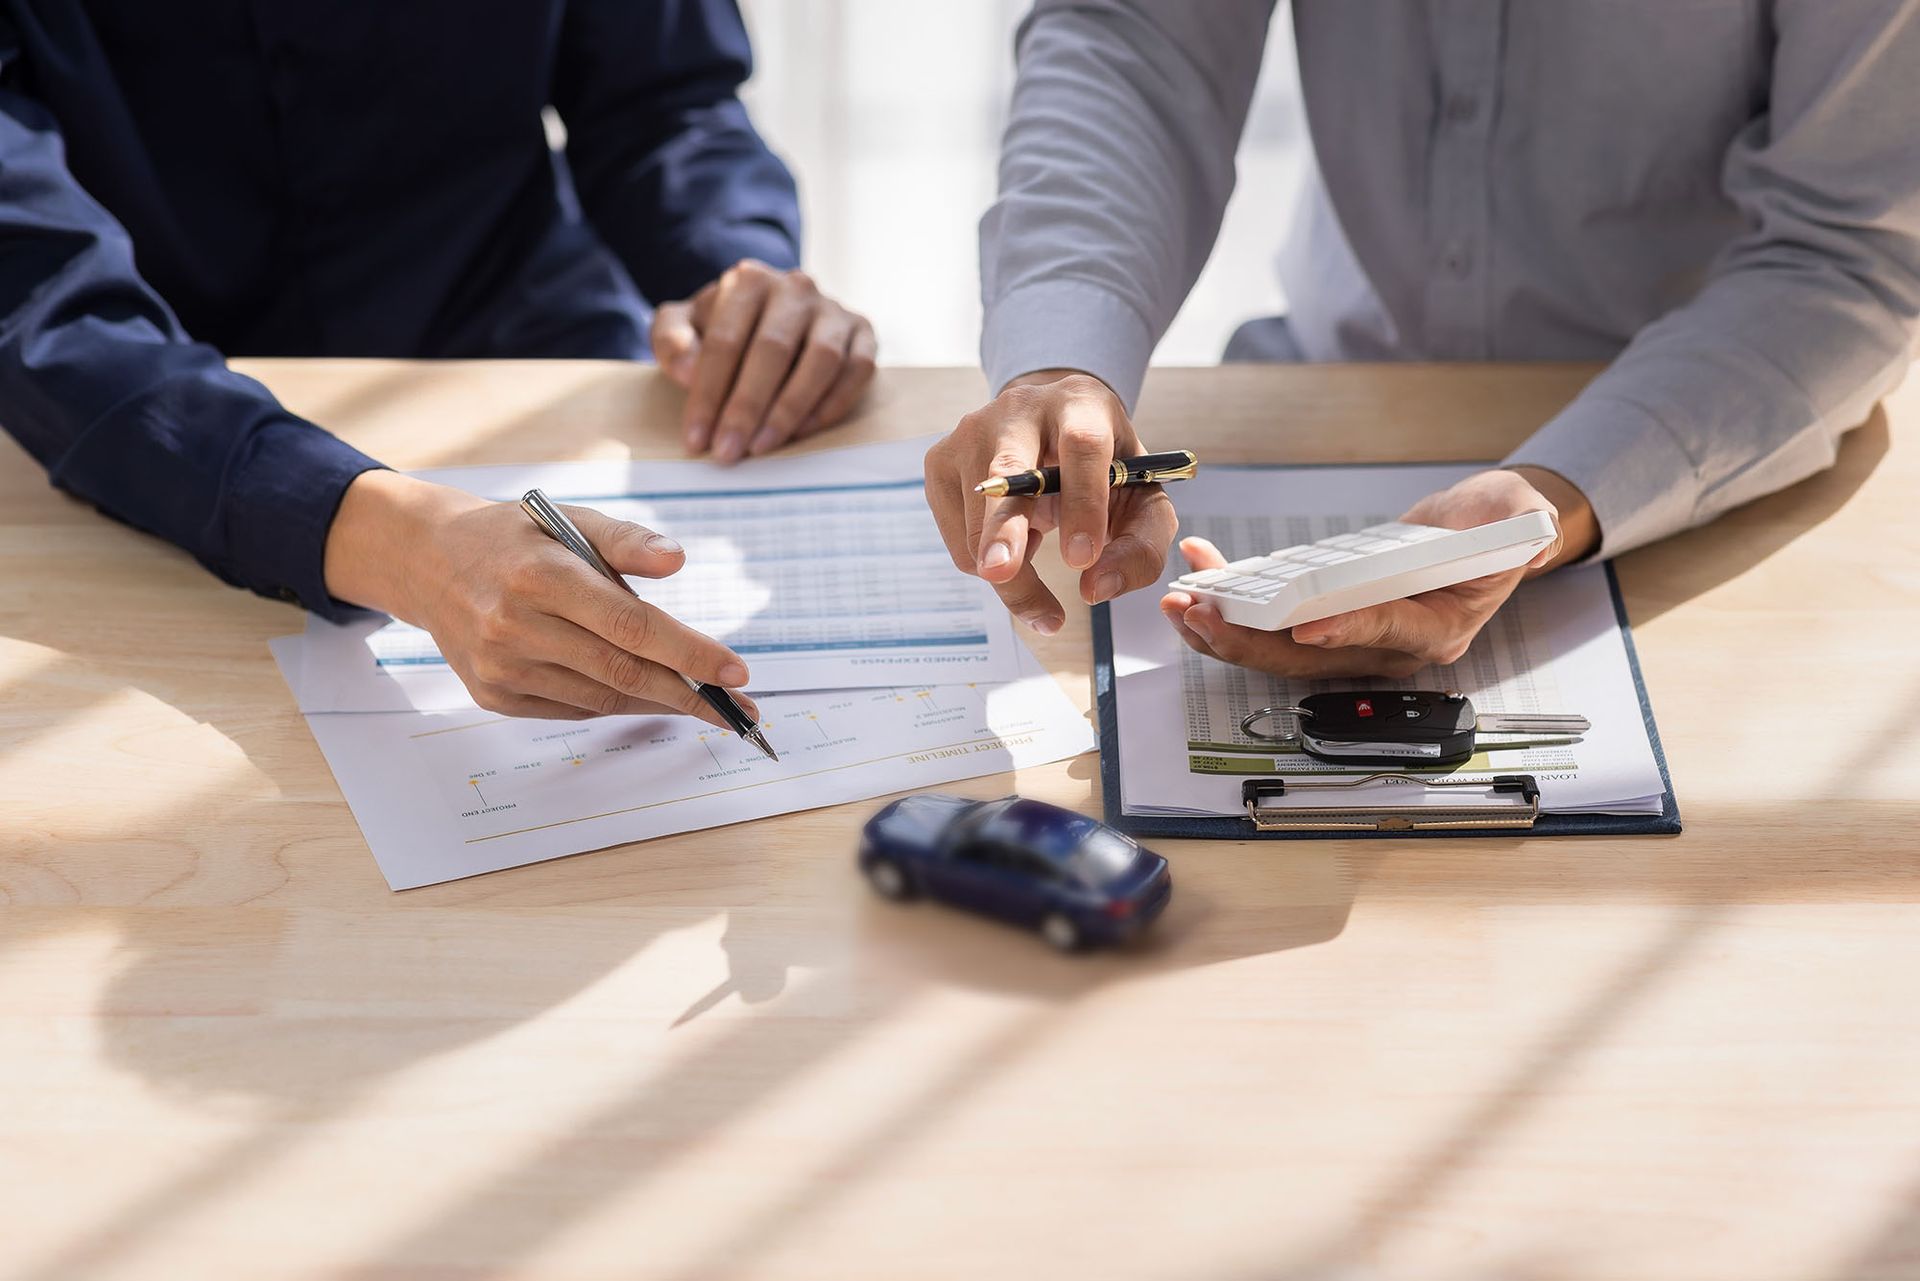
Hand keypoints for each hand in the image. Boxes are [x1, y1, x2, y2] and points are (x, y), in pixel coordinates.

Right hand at [323, 470, 756, 723]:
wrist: (427, 563)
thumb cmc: (513, 538)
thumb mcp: (568, 518)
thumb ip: (626, 540)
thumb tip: (678, 560)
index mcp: (541, 577)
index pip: (631, 625)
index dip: (688, 652)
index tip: (735, 670)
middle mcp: (515, 628)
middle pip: (622, 671)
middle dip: (689, 693)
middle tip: (738, 706)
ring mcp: (501, 669)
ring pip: (600, 697)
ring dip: (657, 701)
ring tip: (700, 700)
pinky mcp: (493, 696)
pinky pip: (572, 709)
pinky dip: (614, 702)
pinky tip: (644, 694)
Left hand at [652, 259, 876, 462]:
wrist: (774, 316)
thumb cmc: (725, 328)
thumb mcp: (683, 325)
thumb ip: (671, 340)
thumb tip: (688, 373)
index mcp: (748, 280)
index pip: (725, 341)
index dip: (708, 394)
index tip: (697, 439)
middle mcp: (796, 288)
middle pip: (772, 350)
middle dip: (746, 408)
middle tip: (728, 452)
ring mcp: (834, 310)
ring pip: (820, 360)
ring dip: (790, 409)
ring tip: (763, 447)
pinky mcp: (863, 333)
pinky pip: (857, 370)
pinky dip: (832, 404)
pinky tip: (803, 432)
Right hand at [923, 370, 1179, 633]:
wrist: (1052, 427)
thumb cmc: (1103, 470)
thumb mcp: (1141, 499)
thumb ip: (1139, 546)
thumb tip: (1097, 587)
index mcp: (1081, 405)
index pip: (1082, 446)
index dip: (1083, 502)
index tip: (1082, 558)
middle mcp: (1019, 409)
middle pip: (1008, 470)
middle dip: (1005, 526)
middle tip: (1002, 573)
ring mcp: (970, 433)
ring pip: (978, 522)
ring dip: (1011, 572)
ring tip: (1038, 564)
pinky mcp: (940, 463)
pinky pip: (960, 540)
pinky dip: (988, 559)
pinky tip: (1013, 537)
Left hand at [1159, 466, 1597, 677]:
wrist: (1477, 537)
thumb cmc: (1494, 527)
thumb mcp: (1517, 513)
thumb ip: (1517, 523)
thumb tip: (1522, 536)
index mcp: (1436, 628)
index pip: (1385, 632)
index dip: (1344, 630)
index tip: (1304, 625)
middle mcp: (1387, 647)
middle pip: (1311, 656)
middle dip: (1251, 640)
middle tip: (1203, 616)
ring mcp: (1353, 640)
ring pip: (1280, 650)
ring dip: (1226, 631)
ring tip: (1181, 605)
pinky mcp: (1327, 621)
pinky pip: (1272, 624)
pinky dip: (1234, 603)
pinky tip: (1202, 576)